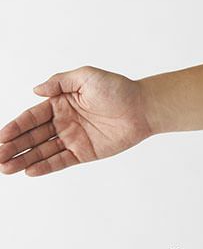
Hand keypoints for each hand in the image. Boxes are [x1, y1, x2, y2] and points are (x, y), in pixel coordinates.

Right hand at [0, 66, 152, 176]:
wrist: (143, 108)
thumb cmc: (118, 89)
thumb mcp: (87, 77)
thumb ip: (60, 82)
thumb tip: (36, 90)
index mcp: (61, 103)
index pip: (32, 117)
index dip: (15, 127)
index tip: (1, 137)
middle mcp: (64, 121)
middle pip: (33, 136)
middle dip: (14, 146)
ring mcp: (74, 138)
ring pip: (43, 150)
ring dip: (24, 159)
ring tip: (5, 168)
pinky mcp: (85, 152)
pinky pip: (61, 161)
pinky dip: (46, 166)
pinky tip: (29, 171)